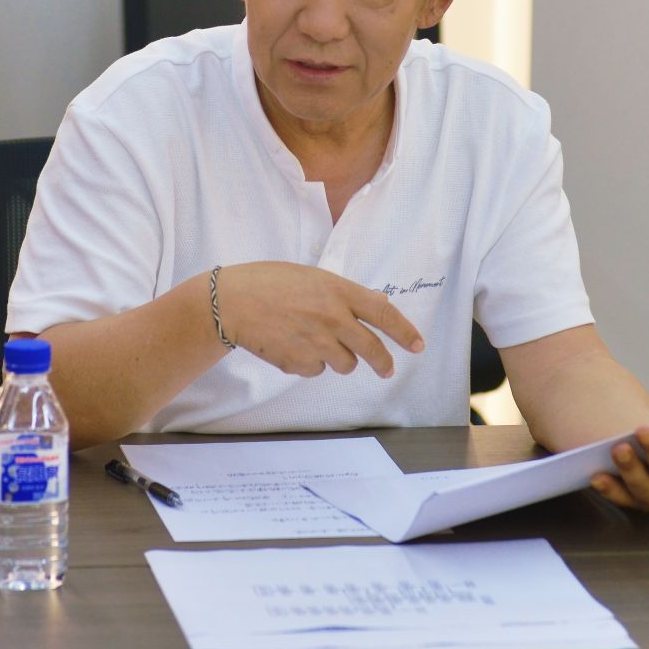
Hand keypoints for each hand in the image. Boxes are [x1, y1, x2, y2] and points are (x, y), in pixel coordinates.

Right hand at [214, 262, 423, 378]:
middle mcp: (333, 319)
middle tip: (386, 369)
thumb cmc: (269, 282)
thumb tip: (379, 305)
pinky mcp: (299, 363)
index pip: (383, 315)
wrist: (231, 302)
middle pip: (372, 349)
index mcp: (338, 291)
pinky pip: (316, 370)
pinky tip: (291, 345)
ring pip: (345, 364)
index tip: (417, 346)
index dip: (405, 333)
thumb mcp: (313, 277)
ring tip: (314, 340)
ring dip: (339, 358)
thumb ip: (346, 293)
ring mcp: (316, 344)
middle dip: (383, 363)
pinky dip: (309, 362)